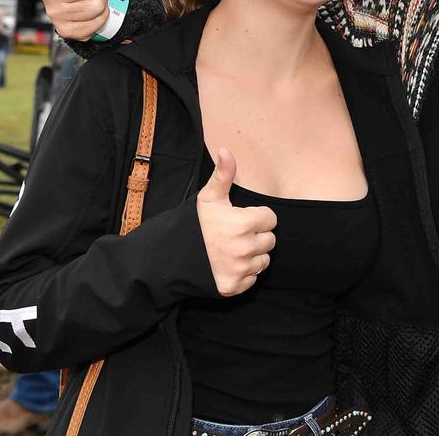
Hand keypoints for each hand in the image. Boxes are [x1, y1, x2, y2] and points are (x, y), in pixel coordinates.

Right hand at [196, 149, 276, 296]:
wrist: (167, 259)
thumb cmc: (192, 225)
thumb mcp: (208, 198)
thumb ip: (223, 175)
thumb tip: (226, 150)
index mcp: (243, 224)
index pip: (271, 219)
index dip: (256, 217)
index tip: (239, 219)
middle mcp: (245, 249)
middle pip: (270, 240)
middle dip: (256, 236)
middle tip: (234, 235)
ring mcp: (240, 270)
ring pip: (264, 260)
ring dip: (252, 255)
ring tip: (230, 249)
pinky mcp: (234, 287)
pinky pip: (253, 278)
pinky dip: (244, 273)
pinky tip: (227, 264)